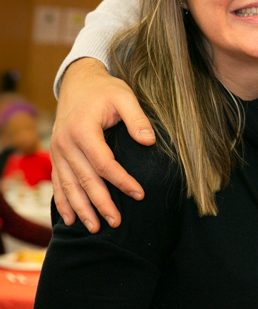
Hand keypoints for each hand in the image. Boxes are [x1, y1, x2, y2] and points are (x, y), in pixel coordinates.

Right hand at [50, 58, 154, 231]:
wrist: (78, 81)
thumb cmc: (105, 89)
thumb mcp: (125, 96)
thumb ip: (137, 119)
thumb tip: (148, 141)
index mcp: (83, 130)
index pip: (103, 163)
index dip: (122, 180)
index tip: (139, 194)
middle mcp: (66, 143)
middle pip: (85, 180)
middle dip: (101, 203)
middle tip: (117, 222)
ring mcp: (58, 151)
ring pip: (69, 186)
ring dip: (82, 209)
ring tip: (96, 227)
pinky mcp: (56, 155)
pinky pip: (58, 182)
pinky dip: (63, 201)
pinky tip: (70, 219)